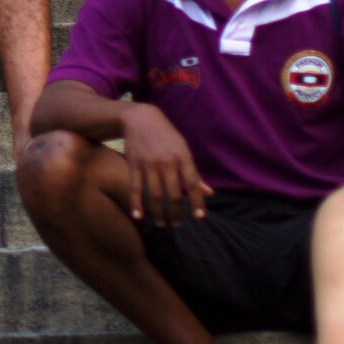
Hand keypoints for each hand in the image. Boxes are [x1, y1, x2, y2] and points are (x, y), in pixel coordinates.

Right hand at [120, 103, 212, 226]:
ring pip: (155, 194)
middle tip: (177, 225)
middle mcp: (167, 161)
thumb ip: (194, 173)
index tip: (199, 217)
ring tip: (161, 224)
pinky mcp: (134, 164)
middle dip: (176, 212)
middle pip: (174, 193)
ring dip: (158, 212)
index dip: (197, 201)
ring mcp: (149, 163)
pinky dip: (136, 203)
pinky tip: (139, 216)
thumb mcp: (183, 149)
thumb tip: (209, 194)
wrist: (140, 118)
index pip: (193, 183)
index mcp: (183, 156)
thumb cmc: (166, 136)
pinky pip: (136, 187)